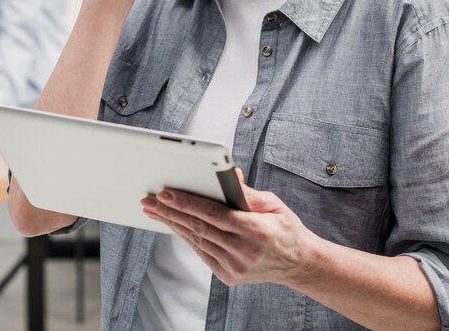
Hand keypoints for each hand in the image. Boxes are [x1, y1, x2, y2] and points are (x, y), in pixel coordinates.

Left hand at [141, 169, 318, 286]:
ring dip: (173, 224)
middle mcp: (244, 251)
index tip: (166, 192)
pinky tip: (174, 224)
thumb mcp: (273, 204)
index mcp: (256, 230)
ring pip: (197, 240)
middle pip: (199, 227)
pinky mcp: (229, 276)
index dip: (187, 202)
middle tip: (149, 200)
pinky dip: (186, 237)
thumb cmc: (286, 229)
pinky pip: (202, 252)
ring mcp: (235, 267)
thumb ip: (246, 192)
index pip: (213, 214)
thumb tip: (228, 174)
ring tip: (154, 210)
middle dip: (170, 212)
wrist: (299, 264)